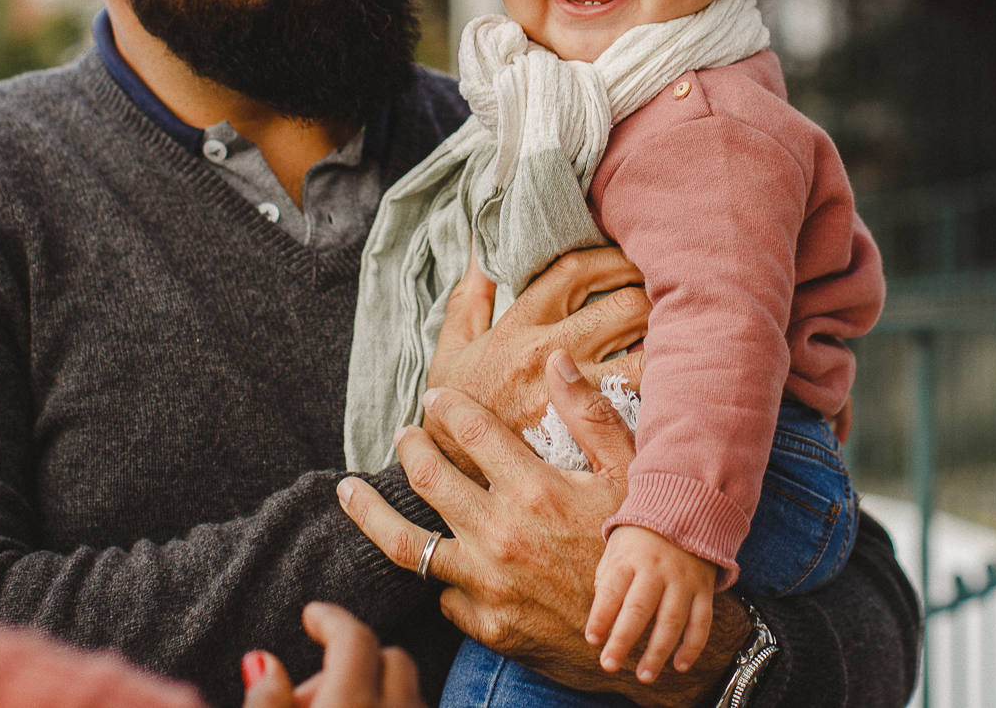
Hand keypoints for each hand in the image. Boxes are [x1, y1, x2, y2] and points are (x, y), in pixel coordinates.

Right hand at [239, 602, 422, 707]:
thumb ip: (266, 701)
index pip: (354, 638)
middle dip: (354, 661)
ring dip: (375, 690)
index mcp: (351, 705)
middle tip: (309, 694)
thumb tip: (262, 661)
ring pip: (408, 691)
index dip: (331, 619)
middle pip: (390, 659)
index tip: (312, 614)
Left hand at [337, 351, 747, 707]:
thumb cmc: (638, 547)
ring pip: (407, 544)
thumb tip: (558, 361)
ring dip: (371, 512)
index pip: (470, 430)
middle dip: (408, 449)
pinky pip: (443, 592)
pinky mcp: (485, 624)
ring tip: (349, 491)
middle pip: (428, 479)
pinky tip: (427, 556)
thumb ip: (590, 414)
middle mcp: (502, 534)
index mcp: (534, 489)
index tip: (434, 396)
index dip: (446, 406)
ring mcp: (488, 583)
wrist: (646, 635)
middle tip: (402, 436)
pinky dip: (436, 572)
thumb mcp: (629, 474)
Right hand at [425, 246, 648, 466]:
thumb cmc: (460, 402)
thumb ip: (471, 294)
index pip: (576, 270)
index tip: (629, 257)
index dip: (611, 257)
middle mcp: (549, 352)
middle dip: (649, 293)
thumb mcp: (453, 345)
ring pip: (642, 354)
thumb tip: (478, 246)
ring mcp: (572, 394)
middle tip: (664, 293)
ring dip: (665, 340)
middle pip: (623, 305)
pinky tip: (670, 379)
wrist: (454, 468)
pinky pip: (639, 402)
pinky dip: (659, 387)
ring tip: (677, 334)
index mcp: (520, 324)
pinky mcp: (587, 430)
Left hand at [589, 526, 717, 681]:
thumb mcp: (616, 549)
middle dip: (623, 640)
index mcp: (630, 559)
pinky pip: (701, 621)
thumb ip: (607, 580)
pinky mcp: (704, 589)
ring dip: (657, 651)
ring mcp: (683, 580)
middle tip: (610, 665)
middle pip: (639, 609)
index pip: (612, 590)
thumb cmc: (640, 539)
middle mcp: (657, 570)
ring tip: (644, 675)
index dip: (601, 616)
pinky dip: (693, 646)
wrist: (686, 511)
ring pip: (671, 620)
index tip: (592, 639)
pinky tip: (680, 665)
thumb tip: (602, 617)